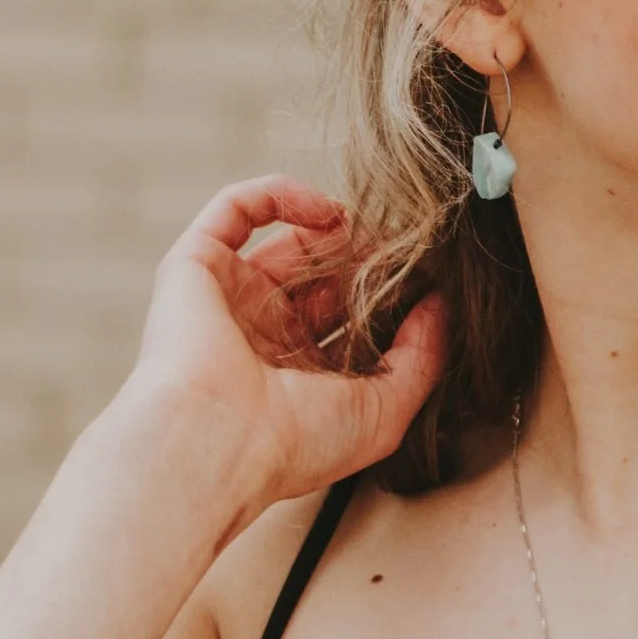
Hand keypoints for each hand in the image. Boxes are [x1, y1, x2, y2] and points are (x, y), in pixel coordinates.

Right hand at [123, 175, 446, 524]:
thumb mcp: (383, 412)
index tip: (428, 278)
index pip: (348, 318)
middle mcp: (262, 334)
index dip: (385, 294)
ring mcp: (229, 298)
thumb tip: (441, 306)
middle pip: (322, 276)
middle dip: (364, 257)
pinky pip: (236, 208)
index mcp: (299, 374)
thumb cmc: (293, 443)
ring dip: (331, 227)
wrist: (215, 441)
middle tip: (405, 246)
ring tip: (371, 230)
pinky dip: (281, 194)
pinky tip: (326, 211)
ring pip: (286, 240)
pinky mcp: (196, 265)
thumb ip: (422, 359)